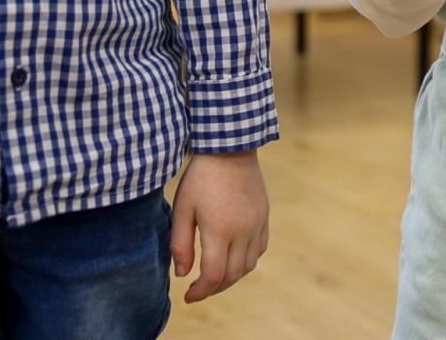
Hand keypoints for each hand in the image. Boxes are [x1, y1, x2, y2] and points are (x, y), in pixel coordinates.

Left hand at [170, 151, 268, 303]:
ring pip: (248, 265)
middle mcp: (243, 231)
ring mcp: (257, 224)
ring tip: (214, 276)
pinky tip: (232, 257)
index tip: (188, 296)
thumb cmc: (201, 177)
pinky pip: (260, 249)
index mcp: (220, 230)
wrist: (231, 149)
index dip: (200, 292)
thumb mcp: (182, 208)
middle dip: (214, 288)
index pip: (214, 276)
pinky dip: (246, 261)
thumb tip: (182, 274)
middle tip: (198, 289)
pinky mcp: (264, 217)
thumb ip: (180, 244)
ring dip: (231, 277)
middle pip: (232, 275)